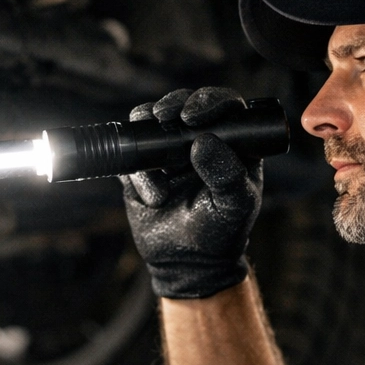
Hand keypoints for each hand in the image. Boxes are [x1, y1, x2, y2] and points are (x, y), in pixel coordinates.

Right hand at [121, 87, 263, 298]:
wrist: (186, 263)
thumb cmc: (220, 233)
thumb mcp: (234, 205)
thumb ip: (226, 173)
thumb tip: (203, 141)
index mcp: (230, 142)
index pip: (224, 106)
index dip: (209, 101)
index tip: (193, 116)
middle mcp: (197, 139)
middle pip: (183, 103)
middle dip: (172, 104)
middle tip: (166, 117)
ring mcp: (167, 152)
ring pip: (150, 121)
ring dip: (149, 135)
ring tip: (157, 174)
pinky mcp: (141, 167)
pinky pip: (130, 153)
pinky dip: (135, 170)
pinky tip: (152, 197)